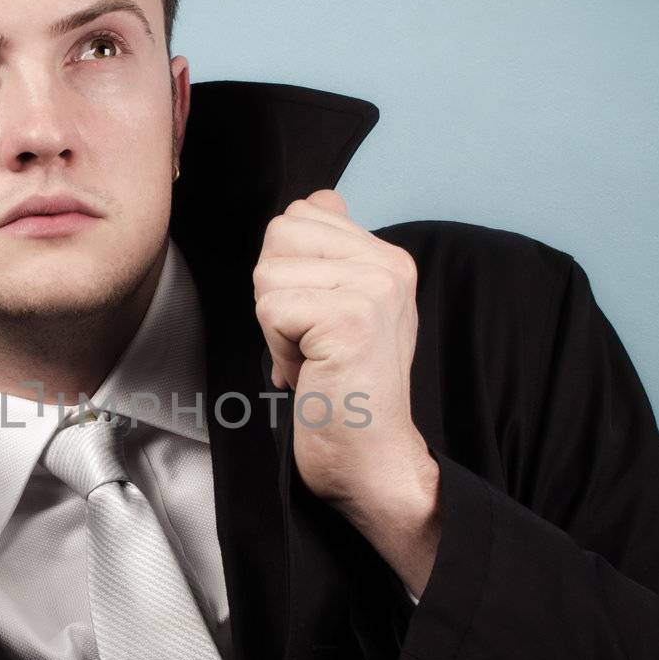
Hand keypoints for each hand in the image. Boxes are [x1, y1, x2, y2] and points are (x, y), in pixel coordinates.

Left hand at [252, 190, 437, 522]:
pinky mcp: (351, 319)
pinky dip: (276, 348)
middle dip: (275, 292)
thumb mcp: (346, 308)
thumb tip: (319, 199)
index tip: (315, 322)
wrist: (371, 459)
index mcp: (388, 257)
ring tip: (311, 359)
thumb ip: (332, 254)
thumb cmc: (344, 393)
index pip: (302, 213)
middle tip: (309, 342)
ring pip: (270, 271)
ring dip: (275, 326)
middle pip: (280, 233)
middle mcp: (388, 265)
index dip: (287, 272)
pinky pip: (272, 308)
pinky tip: (309, 374)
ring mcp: (373, 289)